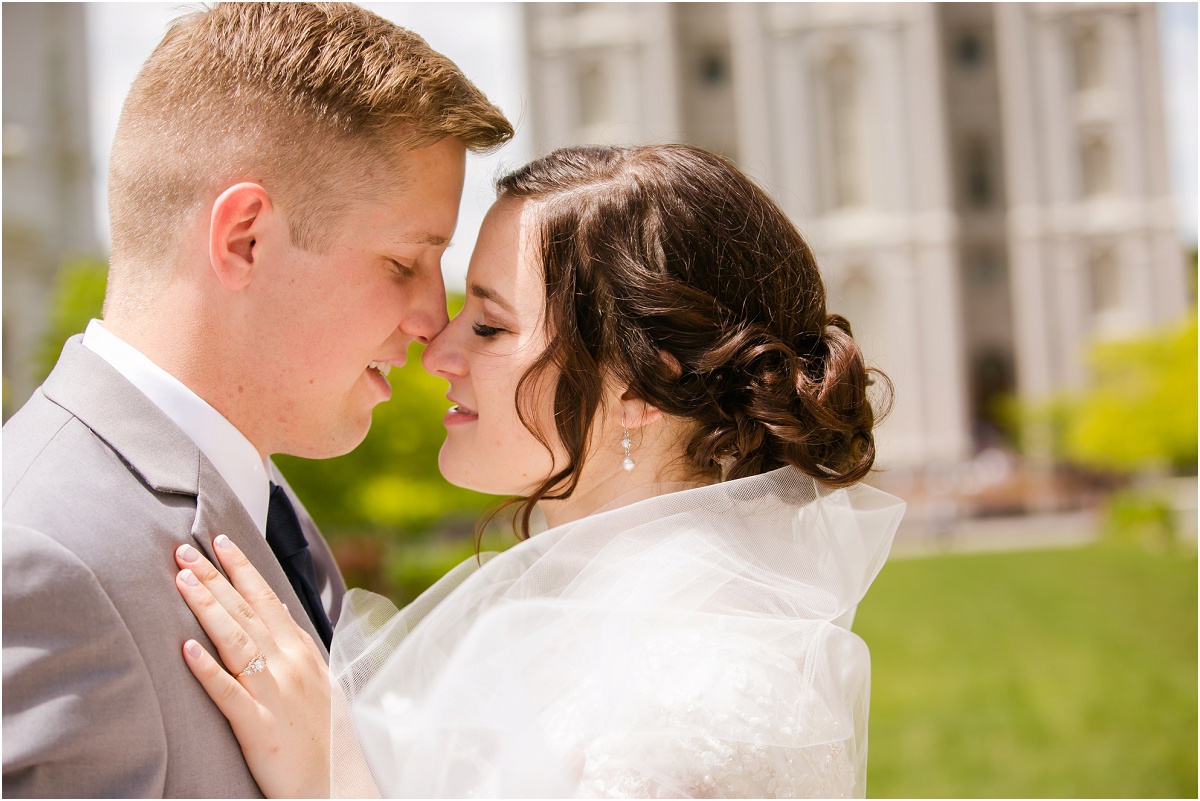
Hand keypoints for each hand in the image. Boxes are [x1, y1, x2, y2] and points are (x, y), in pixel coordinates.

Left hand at [175, 535, 330, 797]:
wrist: (335, 784)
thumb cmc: (323, 735)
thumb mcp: (318, 681)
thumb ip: (295, 651)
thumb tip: (274, 623)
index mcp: (302, 652)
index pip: (268, 599)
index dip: (242, 569)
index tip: (220, 542)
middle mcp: (289, 664)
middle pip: (246, 611)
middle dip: (214, 577)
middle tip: (185, 550)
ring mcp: (274, 692)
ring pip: (236, 640)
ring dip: (207, 607)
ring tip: (181, 580)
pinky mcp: (257, 725)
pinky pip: (228, 692)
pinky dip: (207, 669)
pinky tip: (186, 649)